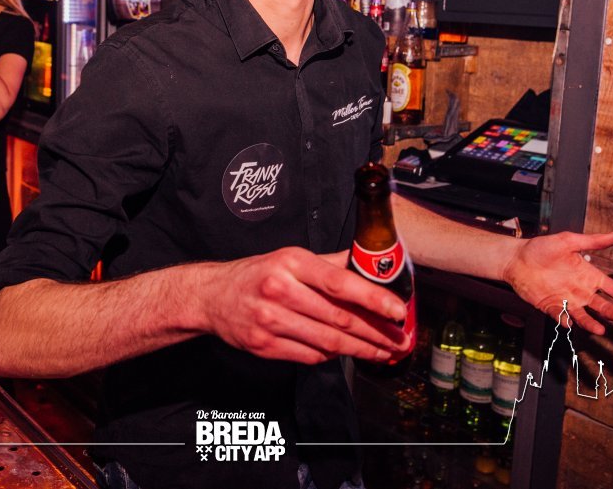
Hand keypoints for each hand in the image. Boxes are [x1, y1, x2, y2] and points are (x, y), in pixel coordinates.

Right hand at [202, 247, 410, 364]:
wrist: (212, 296)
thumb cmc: (257, 274)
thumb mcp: (291, 257)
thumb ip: (330, 263)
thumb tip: (369, 261)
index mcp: (292, 263)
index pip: (340, 283)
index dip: (373, 299)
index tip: (397, 311)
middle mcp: (280, 290)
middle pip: (339, 317)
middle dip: (376, 332)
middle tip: (399, 340)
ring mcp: (270, 321)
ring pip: (328, 341)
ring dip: (362, 350)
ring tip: (383, 352)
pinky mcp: (264, 346)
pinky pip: (310, 355)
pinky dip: (332, 355)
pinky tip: (347, 353)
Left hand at [503, 231, 612, 335]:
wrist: (517, 258)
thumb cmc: (542, 248)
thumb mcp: (569, 241)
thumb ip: (594, 241)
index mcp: (589, 275)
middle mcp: (581, 291)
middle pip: (604, 306)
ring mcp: (566, 300)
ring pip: (585, 315)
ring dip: (593, 322)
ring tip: (603, 329)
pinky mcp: (550, 306)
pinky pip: (561, 316)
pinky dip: (566, 321)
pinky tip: (571, 324)